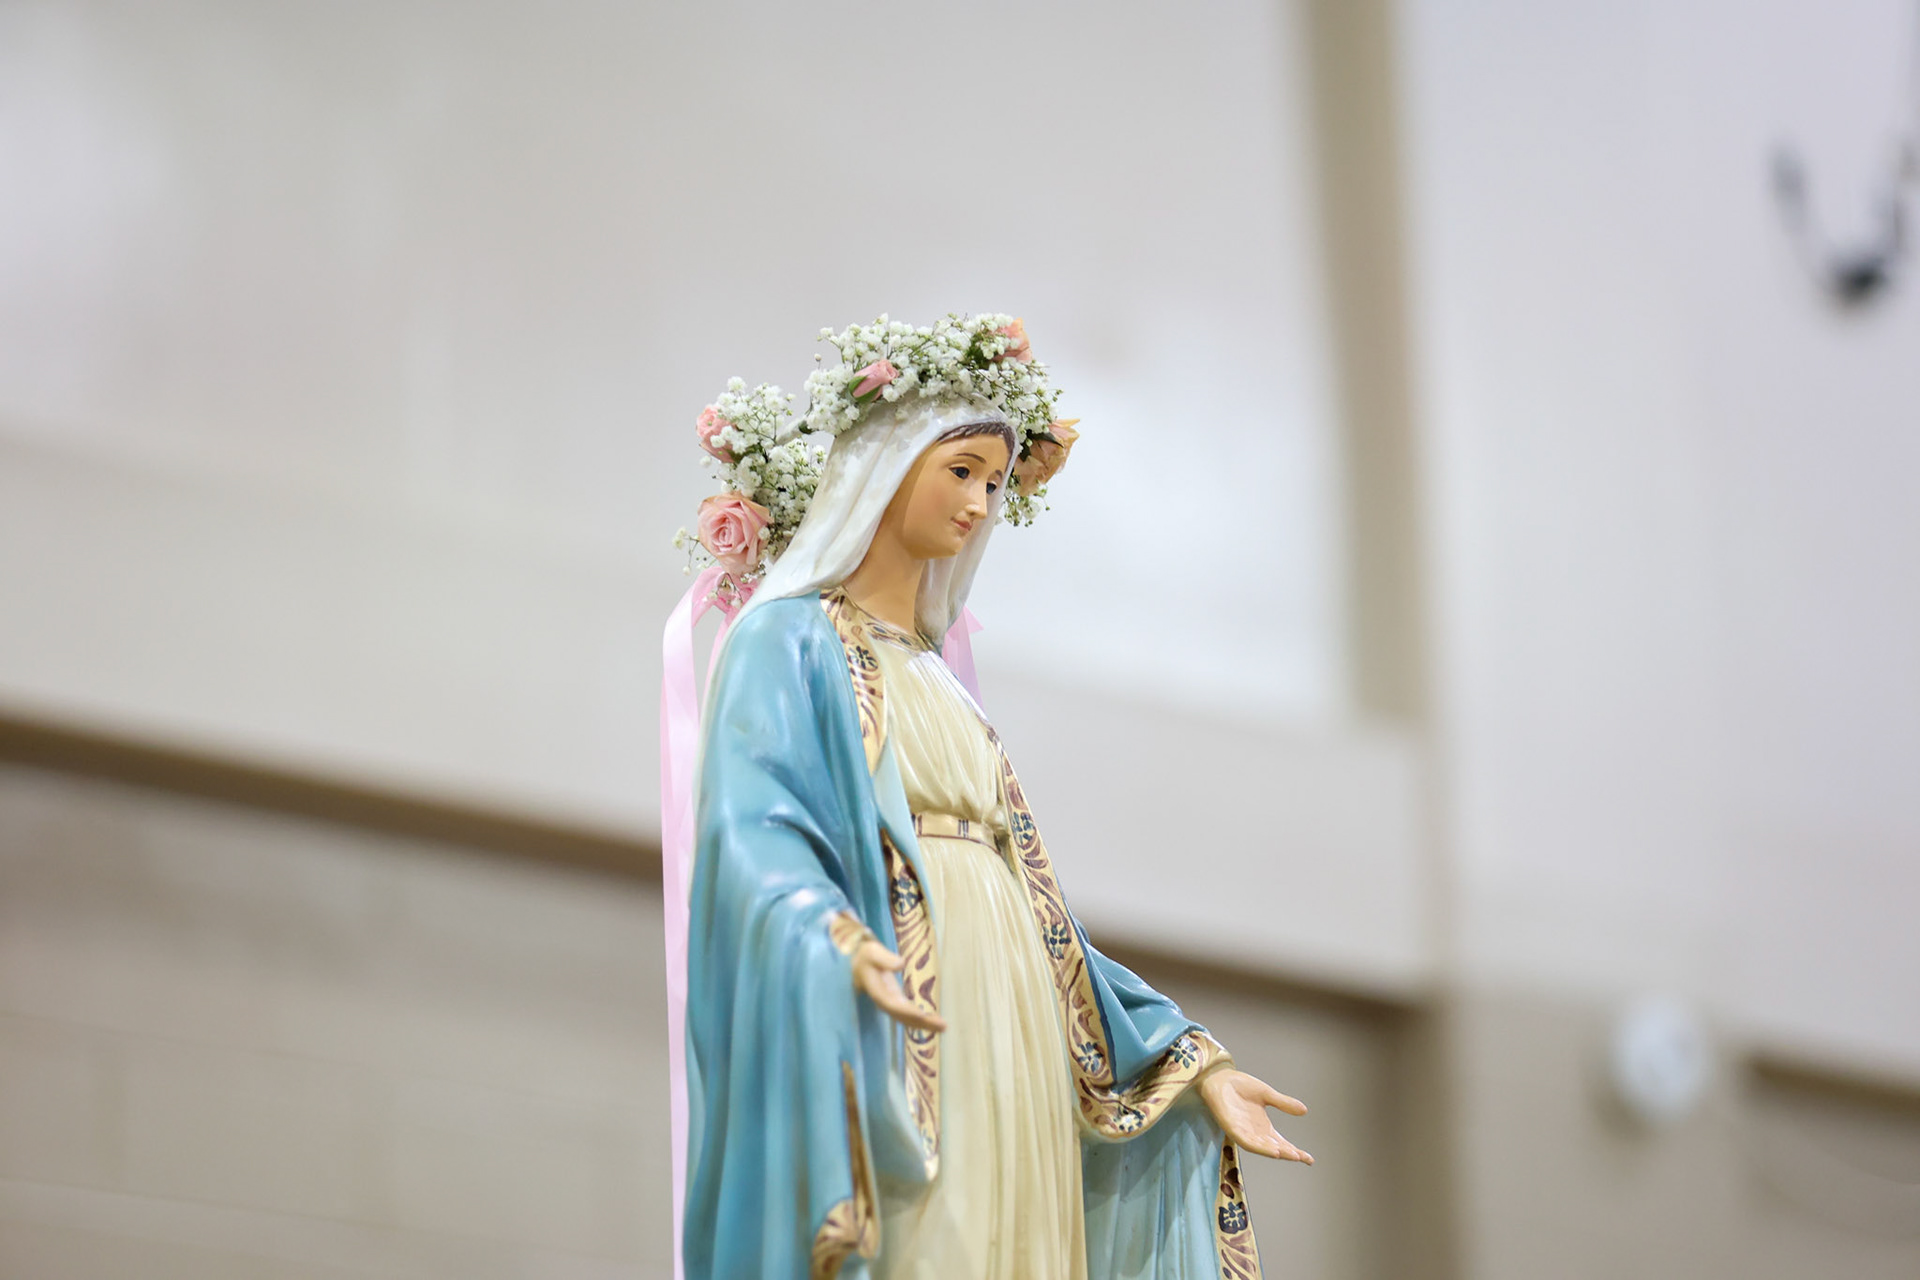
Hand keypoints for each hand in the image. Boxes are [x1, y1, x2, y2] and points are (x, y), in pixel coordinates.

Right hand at [852, 940, 946, 1032]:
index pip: (893, 1005)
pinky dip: (919, 1020)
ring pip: (906, 1018)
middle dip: (922, 1022)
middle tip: (943, 1027)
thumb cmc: (866, 955)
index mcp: (877, 991)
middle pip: (902, 1016)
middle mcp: (884, 1001)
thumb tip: (901, 964)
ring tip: (943, 1027)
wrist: (859, 962)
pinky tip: (932, 1022)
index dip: (907, 1011)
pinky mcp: (894, 1002)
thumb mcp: (872, 952)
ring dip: (924, 1024)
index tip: (923, 1015)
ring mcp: (889, 1003)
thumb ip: (885, 958)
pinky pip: (907, 1015)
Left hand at [1198, 1069, 1312, 1164]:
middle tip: (1303, 1158)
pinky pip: (1247, 1141)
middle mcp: (1255, 1133)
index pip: (1282, 1143)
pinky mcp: (1232, 1128)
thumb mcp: (1266, 1094)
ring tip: (1290, 1154)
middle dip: (1288, 1154)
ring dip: (1275, 1152)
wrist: (1219, 1077)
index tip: (1310, 1159)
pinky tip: (1271, 1149)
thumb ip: (1283, 1103)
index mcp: (1264, 1127)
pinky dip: (1259, 1147)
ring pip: (1262, 1147)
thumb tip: (1304, 1110)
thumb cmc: (1239, 1086)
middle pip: (1275, 1148)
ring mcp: (1243, 1132)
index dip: (1295, 1151)